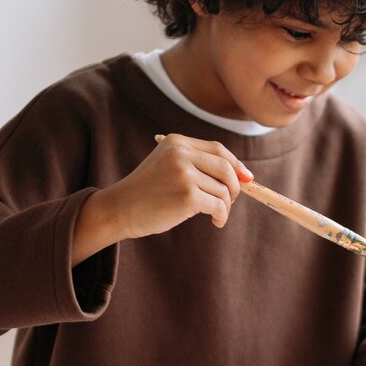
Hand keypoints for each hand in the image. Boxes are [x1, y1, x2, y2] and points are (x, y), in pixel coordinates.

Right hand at [112, 134, 252, 237]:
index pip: (219, 150)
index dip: (236, 165)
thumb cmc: (146, 192)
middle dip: (235, 187)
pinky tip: (215, 222)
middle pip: (226, 168)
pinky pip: (219, 206)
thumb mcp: (167, 166)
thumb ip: (197, 164)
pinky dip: (221, 216)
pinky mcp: (187, 196)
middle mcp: (181, 154)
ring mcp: (184, 174)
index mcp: (177, 143)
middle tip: (230, 201)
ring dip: (225, 206)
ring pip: (224, 190)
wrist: (119, 209)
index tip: (246, 179)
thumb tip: (242, 176)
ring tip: (216, 215)